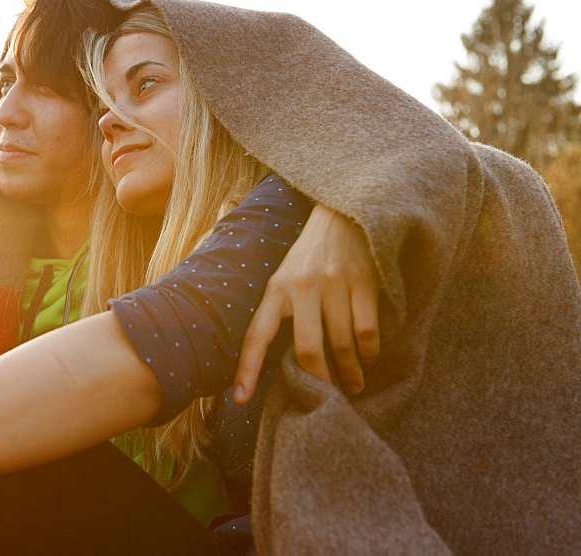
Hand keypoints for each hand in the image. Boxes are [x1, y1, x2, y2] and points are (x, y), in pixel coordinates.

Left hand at [234, 204, 379, 402]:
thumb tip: (283, 359)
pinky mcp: (363, 280)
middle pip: (308, 350)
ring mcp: (334, 283)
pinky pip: (367, 330)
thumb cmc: (311, 254)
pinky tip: (369, 357)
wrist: (344, 212)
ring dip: (351, 373)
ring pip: (343, 344)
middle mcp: (301, 287)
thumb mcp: (285, 276)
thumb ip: (282, 310)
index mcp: (275, 288)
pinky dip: (370, 351)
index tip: (240, 399)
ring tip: (354, 386)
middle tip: (327, 399)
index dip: (247, 369)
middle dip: (319, 381)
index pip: (256, 334)